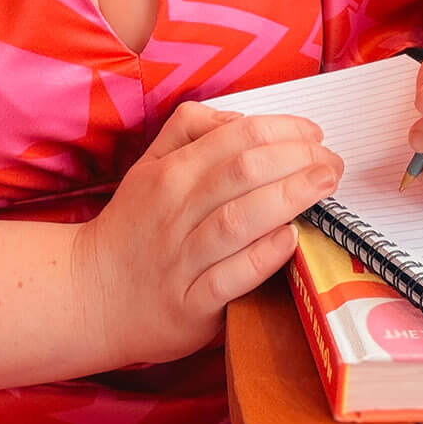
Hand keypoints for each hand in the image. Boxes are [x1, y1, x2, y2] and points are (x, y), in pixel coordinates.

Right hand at [73, 101, 342, 366]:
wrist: (90, 291)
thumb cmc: (133, 226)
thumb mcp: (149, 164)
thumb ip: (189, 129)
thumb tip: (240, 120)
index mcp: (170, 172)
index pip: (235, 137)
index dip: (282, 130)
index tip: (315, 135)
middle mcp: (175, 209)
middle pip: (243, 172)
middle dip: (297, 160)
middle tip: (332, 161)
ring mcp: (182, 258)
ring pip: (240, 219)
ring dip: (290, 198)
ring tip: (325, 187)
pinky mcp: (190, 304)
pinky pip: (231, 277)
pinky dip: (263, 256)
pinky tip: (291, 240)